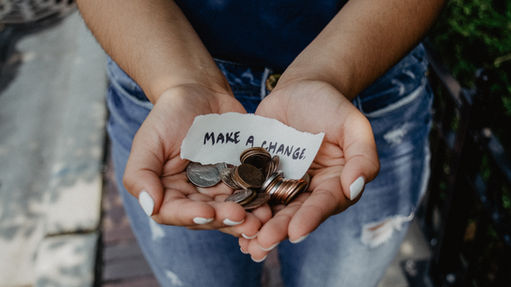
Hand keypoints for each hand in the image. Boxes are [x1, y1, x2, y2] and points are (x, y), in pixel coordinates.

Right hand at [123, 84, 271, 237]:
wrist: (200, 92)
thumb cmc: (169, 115)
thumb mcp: (148, 140)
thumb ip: (140, 174)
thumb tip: (150, 206)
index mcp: (168, 192)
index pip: (175, 212)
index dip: (191, 216)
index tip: (208, 213)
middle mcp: (193, 196)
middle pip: (208, 217)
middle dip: (225, 220)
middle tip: (243, 219)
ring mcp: (219, 189)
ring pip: (232, 211)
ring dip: (247, 218)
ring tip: (262, 219)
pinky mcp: (240, 179)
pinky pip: (251, 194)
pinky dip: (260, 201)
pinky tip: (271, 204)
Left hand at [239, 80, 379, 260]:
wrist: (299, 89)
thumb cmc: (330, 105)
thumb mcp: (353, 124)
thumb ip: (362, 155)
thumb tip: (355, 187)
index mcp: (335, 183)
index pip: (324, 204)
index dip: (311, 218)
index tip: (296, 232)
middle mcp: (309, 190)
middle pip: (295, 213)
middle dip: (280, 230)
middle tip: (263, 243)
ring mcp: (283, 184)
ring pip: (272, 210)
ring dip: (259, 228)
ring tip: (246, 244)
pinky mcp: (261, 176)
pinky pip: (251, 193)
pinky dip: (242, 208)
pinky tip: (230, 221)